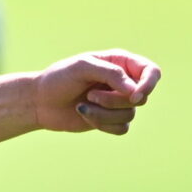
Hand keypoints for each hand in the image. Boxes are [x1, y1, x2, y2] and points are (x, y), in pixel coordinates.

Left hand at [31, 50, 161, 134]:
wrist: (40, 102)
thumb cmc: (59, 79)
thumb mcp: (82, 67)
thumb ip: (111, 74)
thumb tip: (135, 91)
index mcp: (121, 63)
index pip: (151, 72)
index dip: (149, 84)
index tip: (134, 96)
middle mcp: (124, 82)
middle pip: (140, 97)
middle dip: (114, 101)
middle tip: (90, 95)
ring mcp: (118, 102)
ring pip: (130, 115)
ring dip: (103, 113)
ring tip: (83, 105)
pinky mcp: (110, 120)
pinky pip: (122, 128)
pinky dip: (102, 124)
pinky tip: (85, 114)